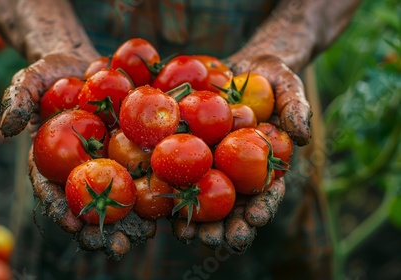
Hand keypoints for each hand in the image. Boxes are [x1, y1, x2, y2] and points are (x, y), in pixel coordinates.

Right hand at [0, 53, 156, 259]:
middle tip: (111, 247)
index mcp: (51, 162)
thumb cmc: (53, 74)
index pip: (50, 190)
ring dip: (129, 223)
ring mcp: (107, 165)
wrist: (86, 65)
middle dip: (97, 230)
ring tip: (142, 237)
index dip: (58, 208)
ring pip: (117, 199)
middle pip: (86, 206)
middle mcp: (79, 170)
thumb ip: (17, 98)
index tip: (70, 222)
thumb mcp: (30, 79)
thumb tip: (6, 128)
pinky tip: (167, 210)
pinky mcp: (132, 155)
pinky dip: (153, 194)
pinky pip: (143, 176)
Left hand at [170, 54, 307, 252]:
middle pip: (233, 207)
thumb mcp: (290, 88)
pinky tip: (159, 206)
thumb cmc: (274, 80)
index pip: (266, 194)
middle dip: (226, 227)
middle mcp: (237, 172)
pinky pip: (177, 174)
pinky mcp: (187, 152)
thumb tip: (303, 136)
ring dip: (195, 222)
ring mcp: (212, 164)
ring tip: (187, 235)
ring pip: (203, 199)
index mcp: (264, 167)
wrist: (244, 67)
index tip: (255, 218)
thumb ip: (297, 109)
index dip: (262, 208)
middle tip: (217, 240)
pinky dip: (169, 192)